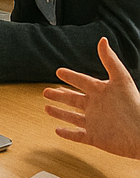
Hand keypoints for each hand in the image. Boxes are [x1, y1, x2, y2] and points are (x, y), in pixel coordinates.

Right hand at [44, 36, 139, 160]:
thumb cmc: (135, 106)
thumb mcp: (121, 79)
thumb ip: (110, 60)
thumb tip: (102, 40)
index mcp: (100, 92)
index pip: (82, 81)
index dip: (70, 76)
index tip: (59, 71)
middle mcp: (95, 106)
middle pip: (73, 99)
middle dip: (59, 95)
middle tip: (46, 92)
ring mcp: (94, 122)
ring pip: (72, 117)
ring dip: (59, 113)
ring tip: (47, 107)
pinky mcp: (94, 137)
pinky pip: (77, 135)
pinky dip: (67, 133)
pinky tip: (57, 131)